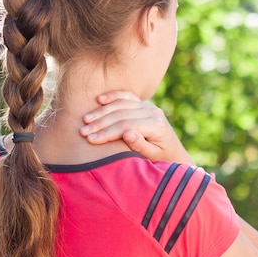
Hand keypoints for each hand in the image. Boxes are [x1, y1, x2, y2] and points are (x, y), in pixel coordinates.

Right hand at [79, 91, 193, 164]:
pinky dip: (113, 96)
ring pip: (121, 104)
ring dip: (102, 111)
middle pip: (121, 114)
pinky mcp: (144, 105)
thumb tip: (127, 132)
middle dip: (100, 123)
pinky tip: (99, 99)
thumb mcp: (153, 157)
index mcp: (156, 125)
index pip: (125, 126)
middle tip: (82, 131)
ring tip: (85, 120)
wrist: (175, 154)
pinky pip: (127, 96)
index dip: (106, 132)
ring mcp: (148, 106)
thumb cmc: (162, 160)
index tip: (90, 139)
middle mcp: (153, 112)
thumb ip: (141, 146)